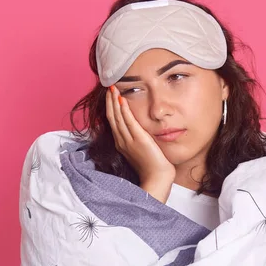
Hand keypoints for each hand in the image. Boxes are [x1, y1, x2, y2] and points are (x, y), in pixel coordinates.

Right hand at [106, 86, 174, 202]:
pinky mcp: (138, 139)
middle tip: (109, 87)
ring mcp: (129, 140)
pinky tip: (121, 100)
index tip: (110, 96)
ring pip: (117, 117)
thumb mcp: (140, 151)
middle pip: (112, 117)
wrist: (157, 178)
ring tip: (113, 88)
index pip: (113, 122)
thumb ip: (136, 140)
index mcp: (121, 144)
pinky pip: (128, 121)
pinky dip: (124, 110)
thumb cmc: (152, 167)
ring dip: (114, 101)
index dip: (110, 108)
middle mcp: (122, 141)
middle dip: (109, 101)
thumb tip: (136, 131)